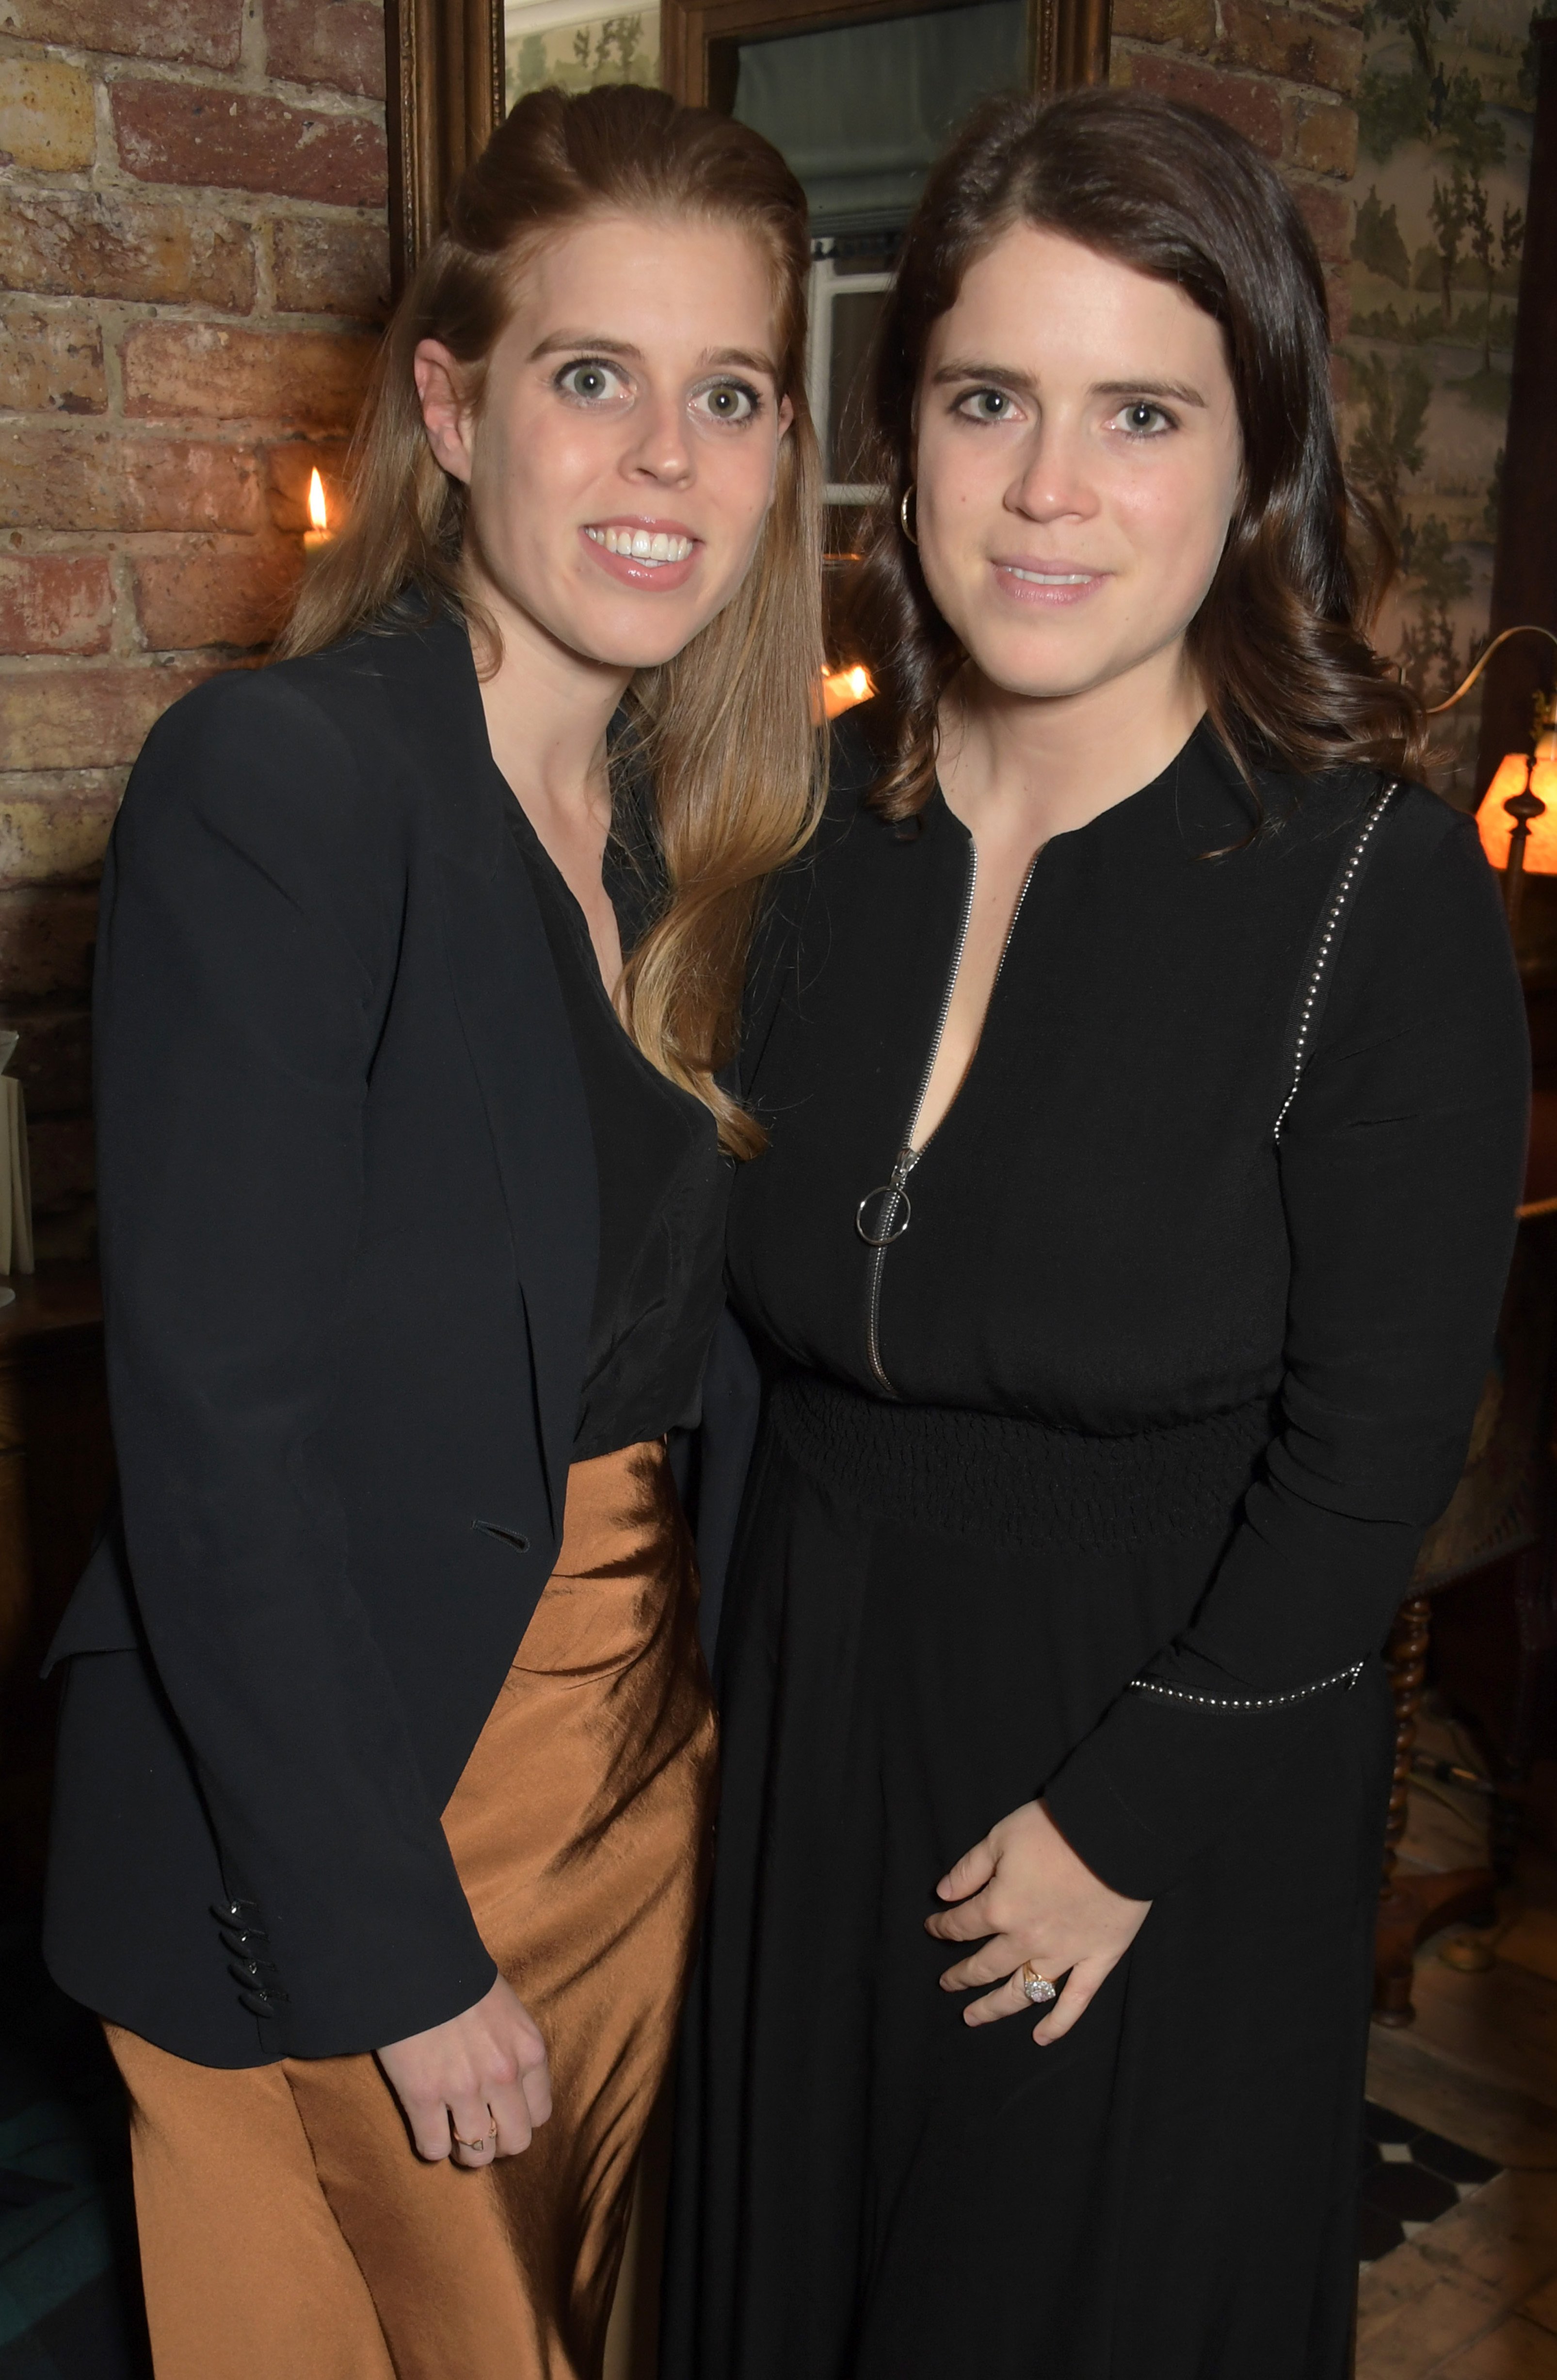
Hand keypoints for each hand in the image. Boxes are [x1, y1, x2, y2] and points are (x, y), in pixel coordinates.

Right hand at [378, 1975, 551, 2165]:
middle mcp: (503, 2076)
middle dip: (496, 2142)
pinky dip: (430, 2146)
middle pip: (515, 2142)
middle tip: (477, 2129)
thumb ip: (514, 2049)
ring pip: (475, 2154)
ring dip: (463, 2148)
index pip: (540, 2114)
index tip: (501, 2114)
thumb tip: (509, 2088)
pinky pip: (433, 2148)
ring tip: (450, 2132)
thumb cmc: (462, 1979)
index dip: (518, 2119)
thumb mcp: (508, 2011)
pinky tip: (426, 2127)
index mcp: (529, 2051)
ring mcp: (464, 2089)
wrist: (419, 1960)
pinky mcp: (423, 2095)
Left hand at [925, 1798, 1150, 2044]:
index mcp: (1000, 1909)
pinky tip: (1040, 2038)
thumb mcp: (1000, 1837)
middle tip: (946, 1983)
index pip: (962, 1925)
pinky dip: (1058, 2023)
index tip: (933, 1928)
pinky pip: (1075, 2001)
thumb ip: (970, 1870)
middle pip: (986, 1966)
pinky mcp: (1098, 1960)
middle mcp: (1027, 1941)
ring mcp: (1064, 1955)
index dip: (943, 1927)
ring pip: (1022, 1992)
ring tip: (973, 2017)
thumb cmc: (1056, 1829)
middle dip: (962, 1975)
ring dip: (995, 2008)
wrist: (1117, 1836)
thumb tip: (943, 1895)